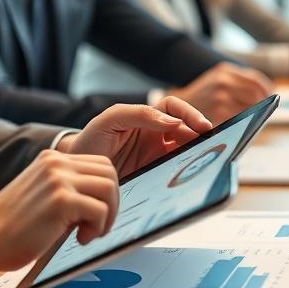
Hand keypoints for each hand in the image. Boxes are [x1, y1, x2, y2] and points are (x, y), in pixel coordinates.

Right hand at [0, 150, 118, 271]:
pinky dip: (98, 228)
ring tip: (88, 232)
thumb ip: (69, 188)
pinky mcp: (61, 200)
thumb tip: (105, 199)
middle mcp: (56, 162)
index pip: (100, 163)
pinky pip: (100, 210)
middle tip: (97, 226)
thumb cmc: (14, 225)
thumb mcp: (44, 194)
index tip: (96, 214)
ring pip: (109, 189)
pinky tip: (79, 238)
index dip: (107, 191)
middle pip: (110, 172)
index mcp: (52, 158)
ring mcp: (58, 179)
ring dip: (107, 216)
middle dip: (113, 203)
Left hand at [60, 97, 211, 177]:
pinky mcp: (157, 177)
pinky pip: (178, 173)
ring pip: (187, 152)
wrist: (77, 175)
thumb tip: (173, 123)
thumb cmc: (90, 141)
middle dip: (202, 134)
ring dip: (199, 153)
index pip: (176, 110)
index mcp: (147, 118)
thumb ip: (138, 114)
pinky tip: (192, 174)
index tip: (198, 126)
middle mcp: (156, 136)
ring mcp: (157, 158)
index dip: (190, 114)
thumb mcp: (109, 120)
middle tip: (211, 143)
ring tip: (208, 158)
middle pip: (188, 130)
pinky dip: (188, 172)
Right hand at [169, 62, 271, 124]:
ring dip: (255, 116)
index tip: (270, 99)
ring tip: (253, 121)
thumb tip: (268, 94)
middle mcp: (223, 81)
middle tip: (262, 114)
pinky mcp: (219, 112)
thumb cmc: (199, 99)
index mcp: (224, 71)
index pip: (256, 81)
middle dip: (261, 106)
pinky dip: (245, 123)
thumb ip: (236, 84)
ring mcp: (221, 96)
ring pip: (251, 108)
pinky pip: (241, 119)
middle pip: (256, 95)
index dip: (266, 91)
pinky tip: (243, 127)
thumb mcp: (214, 81)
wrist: (172, 110)